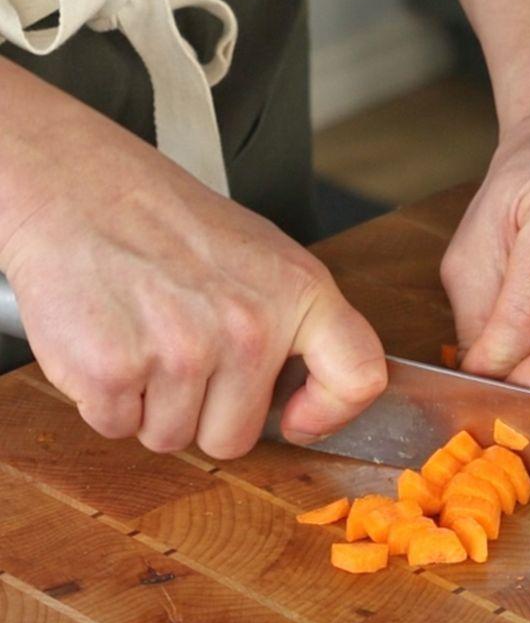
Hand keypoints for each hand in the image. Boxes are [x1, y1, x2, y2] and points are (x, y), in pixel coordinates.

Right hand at [0, 119, 385, 457]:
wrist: (77, 184)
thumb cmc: (168, 223)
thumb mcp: (264, 257)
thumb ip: (299, 324)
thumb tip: (312, 398)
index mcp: (299, 293)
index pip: (359, 378)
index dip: (331, 413)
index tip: (298, 417)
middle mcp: (250, 327)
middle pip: (236, 438)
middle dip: (202, 412)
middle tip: (179, 350)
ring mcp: (182, 351)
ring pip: (172, 437)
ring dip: (150, 404)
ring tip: (143, 336)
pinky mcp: (115, 370)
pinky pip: (117, 427)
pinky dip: (104, 398)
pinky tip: (110, 341)